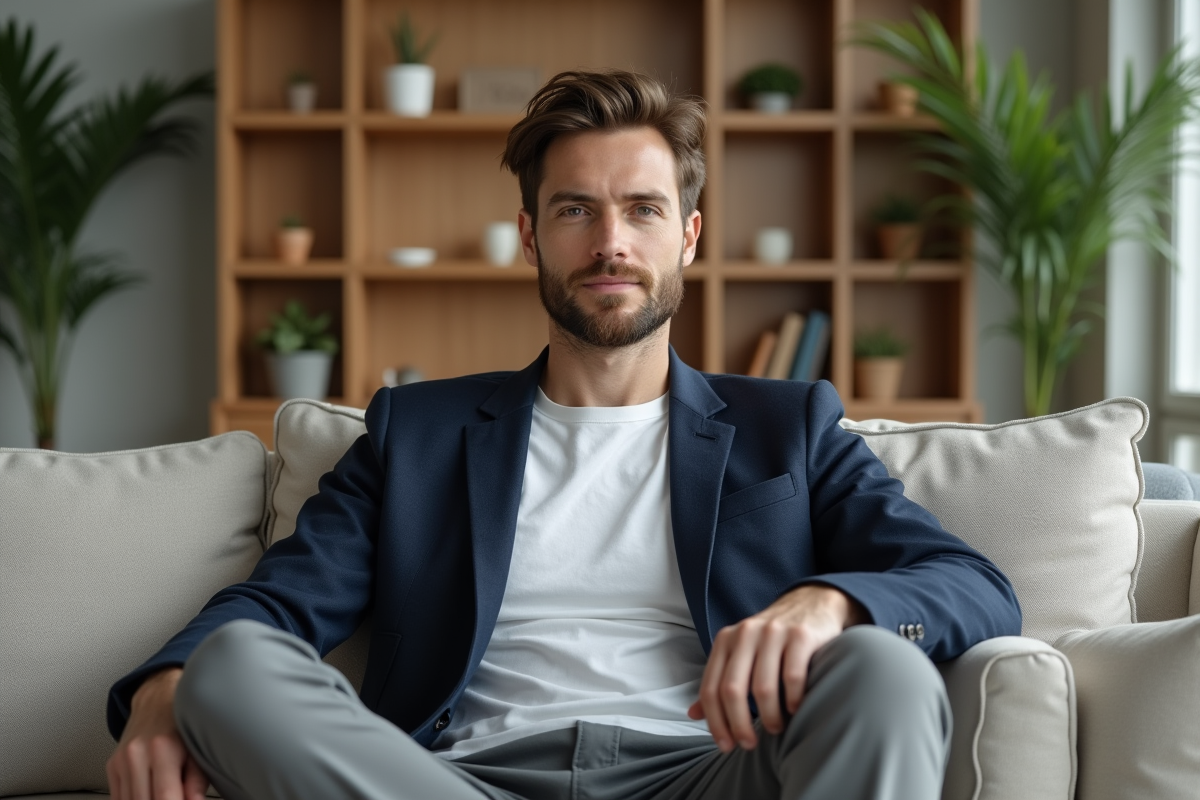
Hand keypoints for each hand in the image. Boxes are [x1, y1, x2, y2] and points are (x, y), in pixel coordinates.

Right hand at [107, 667, 209, 799]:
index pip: (165, 797)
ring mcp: (121, 761)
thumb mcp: (198, 748)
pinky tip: (148, 793)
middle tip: (175, 796)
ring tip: (165, 793)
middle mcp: (137, 754)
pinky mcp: (112, 766)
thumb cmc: (184, 723)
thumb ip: (196, 781)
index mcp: (164, 749)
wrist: (158, 698)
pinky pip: (119, 797)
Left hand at [687, 585, 867, 752]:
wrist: (812, 603)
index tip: (726, 747)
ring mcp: (774, 633)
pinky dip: (793, 701)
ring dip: (770, 718)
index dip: (715, 722)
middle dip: (739, 725)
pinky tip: (796, 710)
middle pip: (733, 690)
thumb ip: (719, 681)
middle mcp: (746, 634)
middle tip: (750, 744)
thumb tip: (693, 714)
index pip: (710, 688)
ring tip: (776, 728)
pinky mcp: (801, 636)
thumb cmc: (772, 639)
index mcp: (726, 640)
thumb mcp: (740, 654)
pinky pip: (793, 678)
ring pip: (764, 688)